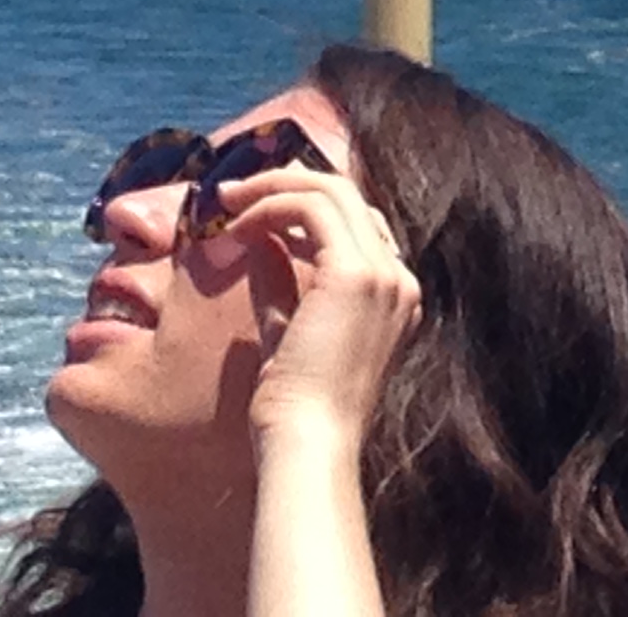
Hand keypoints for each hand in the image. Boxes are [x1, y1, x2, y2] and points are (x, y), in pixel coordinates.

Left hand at [209, 165, 421, 462]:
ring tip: (229, 201)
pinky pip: (311, 208)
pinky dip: (271, 205)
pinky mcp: (355, 273)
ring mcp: (382, 273)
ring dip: (274, 186)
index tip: (254, 212)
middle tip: (234, 193)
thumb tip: (258, 240)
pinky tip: (237, 226)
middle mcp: (398, 278)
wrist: (308, 443)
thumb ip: (280, 284)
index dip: (305, 208)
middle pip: (347, 197)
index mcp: (393, 296)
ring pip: (332, 190)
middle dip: (287, 183)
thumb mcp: (286, 331)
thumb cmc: (293, 407)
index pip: (356, 225)